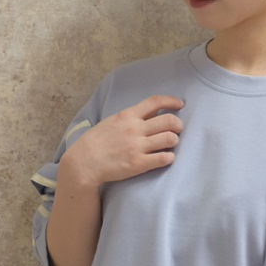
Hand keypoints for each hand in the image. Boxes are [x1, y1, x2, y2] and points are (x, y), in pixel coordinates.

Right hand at [64, 95, 184, 187]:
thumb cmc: (97, 142)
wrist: (85, 162)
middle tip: (178, 130)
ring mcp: (137, 146)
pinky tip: (167, 158)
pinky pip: (164, 158)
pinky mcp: (139, 164)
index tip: (180, 104)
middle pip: (169, 121)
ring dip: (174, 141)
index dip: (172, 101)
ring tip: (170, 144)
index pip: (155, 101)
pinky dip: (170, 157)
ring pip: (170, 139)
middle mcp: (135, 129)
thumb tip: (149, 113)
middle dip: (178, 125)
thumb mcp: (112, 121)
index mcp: (128, 115)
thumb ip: (131, 117)